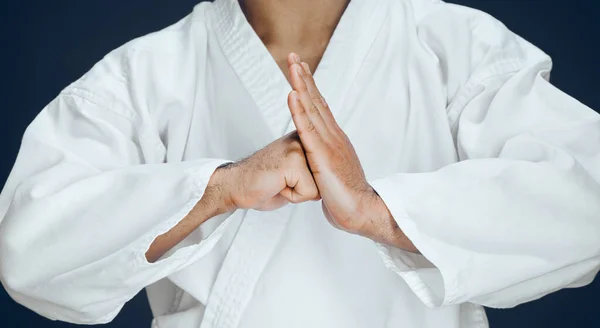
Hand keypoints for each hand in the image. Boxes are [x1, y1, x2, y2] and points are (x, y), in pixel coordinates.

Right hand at [212, 131, 319, 211]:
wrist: (237, 186)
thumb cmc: (263, 183)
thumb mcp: (294, 173)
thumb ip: (311, 168)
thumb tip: (328, 178)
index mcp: (304, 139)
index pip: (325, 170)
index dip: (309, 183)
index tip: (290, 177)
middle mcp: (302, 139)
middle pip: (324, 178)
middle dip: (305, 188)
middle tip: (283, 181)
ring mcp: (298, 148)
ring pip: (318, 186)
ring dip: (299, 193)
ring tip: (280, 183)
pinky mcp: (293, 161)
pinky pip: (308, 192)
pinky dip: (293, 196)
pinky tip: (277, 185)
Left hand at [285, 53, 416, 250]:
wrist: (361, 210)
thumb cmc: (347, 197)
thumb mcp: (332, 173)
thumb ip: (325, 161)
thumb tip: (318, 159)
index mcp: (334, 139)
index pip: (320, 108)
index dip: (310, 88)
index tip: (301, 70)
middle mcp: (333, 136)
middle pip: (316, 100)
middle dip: (304, 77)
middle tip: (294, 57)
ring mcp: (329, 143)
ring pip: (312, 108)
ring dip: (301, 85)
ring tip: (293, 65)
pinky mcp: (322, 154)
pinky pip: (308, 128)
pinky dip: (299, 109)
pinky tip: (293, 93)